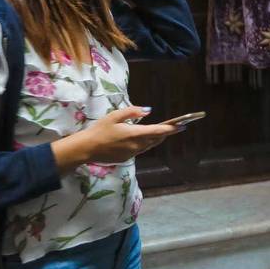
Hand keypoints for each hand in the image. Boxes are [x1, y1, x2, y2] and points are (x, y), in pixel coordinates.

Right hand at [51, 106, 180, 173]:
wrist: (86, 149)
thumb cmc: (100, 130)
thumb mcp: (115, 116)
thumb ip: (132, 112)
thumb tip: (148, 110)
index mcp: (135, 134)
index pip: (158, 131)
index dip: (172, 129)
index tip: (183, 126)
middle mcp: (137, 145)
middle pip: (156, 139)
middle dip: (166, 133)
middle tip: (176, 127)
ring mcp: (132, 153)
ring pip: (150, 145)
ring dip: (157, 138)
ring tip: (163, 132)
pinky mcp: (127, 158)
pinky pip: (141, 150)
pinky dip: (146, 143)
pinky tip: (145, 139)